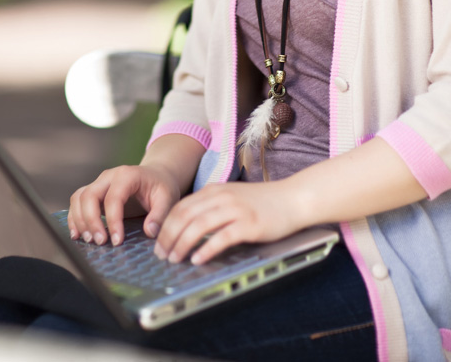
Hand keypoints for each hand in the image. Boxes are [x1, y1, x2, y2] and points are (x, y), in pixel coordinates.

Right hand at [68, 163, 180, 246]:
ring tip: (90, 240)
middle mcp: (109, 176)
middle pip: (90, 195)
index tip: (117, 241)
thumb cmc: (161, 186)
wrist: (156, 175)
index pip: (114, 198)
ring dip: (80, 220)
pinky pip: (77, 201)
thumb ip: (160, 214)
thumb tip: (149, 231)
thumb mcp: (167, 198)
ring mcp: (99, 183)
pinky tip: (78, 234)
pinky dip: (74, 217)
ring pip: (79, 198)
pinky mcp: (94, 192)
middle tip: (100, 242)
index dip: (113, 221)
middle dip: (91, 220)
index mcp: (127, 175)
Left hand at [154, 180, 296, 264]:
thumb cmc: (262, 202)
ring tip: (175, 259)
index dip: (166, 227)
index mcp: (215, 190)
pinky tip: (198, 259)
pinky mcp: (249, 224)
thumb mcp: (232, 198)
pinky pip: (222, 237)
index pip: (181, 207)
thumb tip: (188, 228)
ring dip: (182, 244)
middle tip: (162, 255)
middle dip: (169, 237)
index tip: (158, 244)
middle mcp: (222, 197)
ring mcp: (236, 209)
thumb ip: (212, 207)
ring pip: (199, 226)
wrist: (292, 198)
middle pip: (185, 216)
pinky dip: (207, 249)